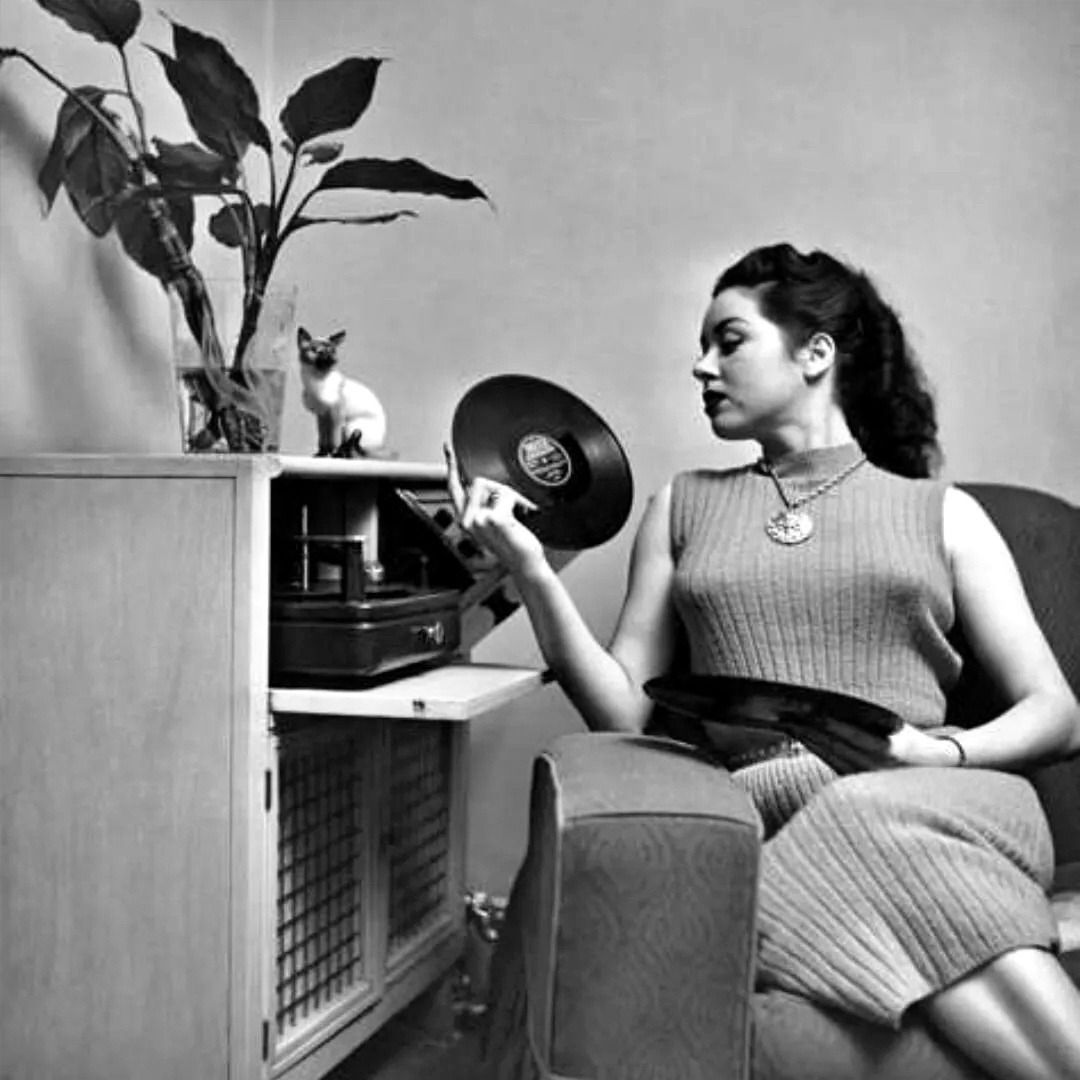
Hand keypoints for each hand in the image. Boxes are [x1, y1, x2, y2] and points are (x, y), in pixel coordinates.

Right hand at [444, 443, 545, 576]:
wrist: (525, 563)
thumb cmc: (514, 546)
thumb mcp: (493, 522)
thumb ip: (485, 503)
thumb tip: (483, 482)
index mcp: (466, 520)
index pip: (454, 488)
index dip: (451, 467)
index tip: (449, 451)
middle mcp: (467, 520)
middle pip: (477, 482)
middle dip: (498, 489)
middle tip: (512, 506)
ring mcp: (479, 520)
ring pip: (495, 487)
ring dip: (511, 497)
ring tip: (519, 515)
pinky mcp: (493, 519)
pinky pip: (507, 495)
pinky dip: (520, 503)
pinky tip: (523, 518)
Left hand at [790, 718, 960, 774]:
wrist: (932, 770)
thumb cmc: (911, 741)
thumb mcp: (896, 727)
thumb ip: (867, 722)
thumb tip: (830, 707)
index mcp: (888, 751)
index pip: (851, 734)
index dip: (828, 721)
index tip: (809, 708)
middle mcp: (874, 766)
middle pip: (834, 743)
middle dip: (809, 726)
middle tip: (787, 711)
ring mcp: (863, 775)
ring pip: (828, 753)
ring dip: (807, 736)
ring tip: (787, 720)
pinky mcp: (855, 780)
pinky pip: (830, 761)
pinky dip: (814, 747)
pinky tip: (801, 734)